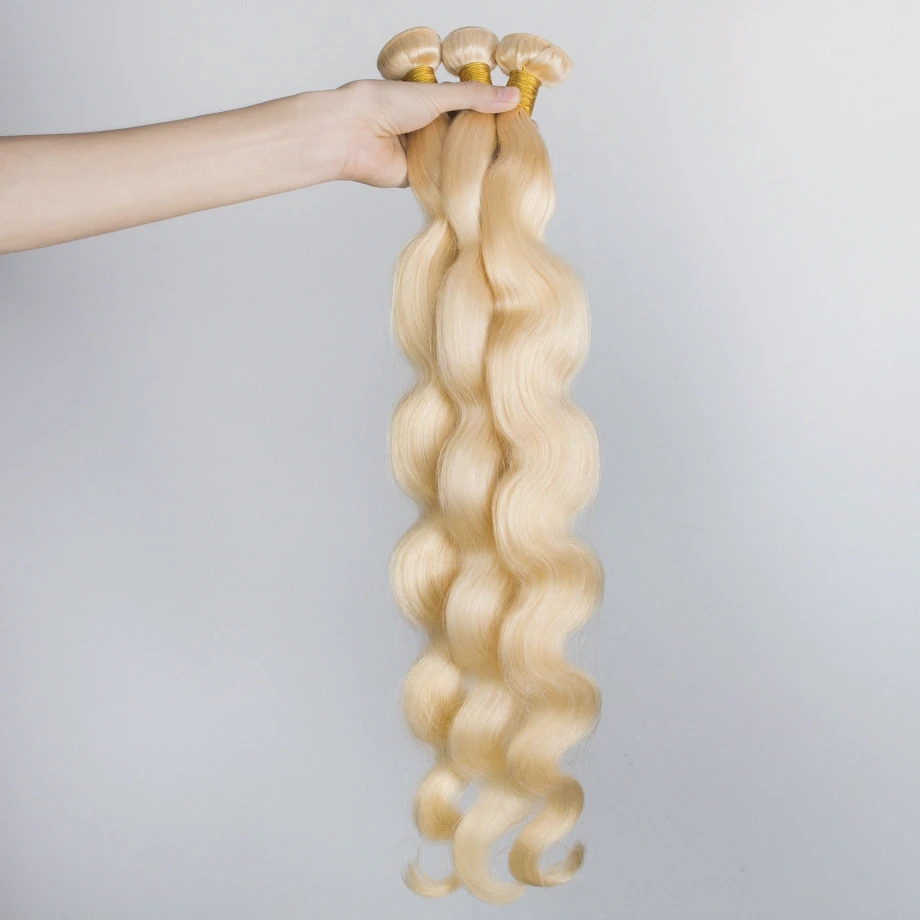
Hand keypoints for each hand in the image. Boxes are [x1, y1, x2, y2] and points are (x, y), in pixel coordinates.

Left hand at [324, 79, 520, 187]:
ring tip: (508, 162)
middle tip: (520, 142)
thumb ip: (475, 98)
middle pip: (468, 134)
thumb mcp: (436, 95)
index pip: (471, 105)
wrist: (353, 134)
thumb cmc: (384, 104)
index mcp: (432, 99)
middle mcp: (430, 125)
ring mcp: (426, 152)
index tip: (519, 116)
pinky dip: (460, 179)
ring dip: (477, 160)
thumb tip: (513, 96)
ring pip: (459, 158)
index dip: (494, 111)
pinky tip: (484, 182)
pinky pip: (446, 179)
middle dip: (490, 138)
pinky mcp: (420, 177)